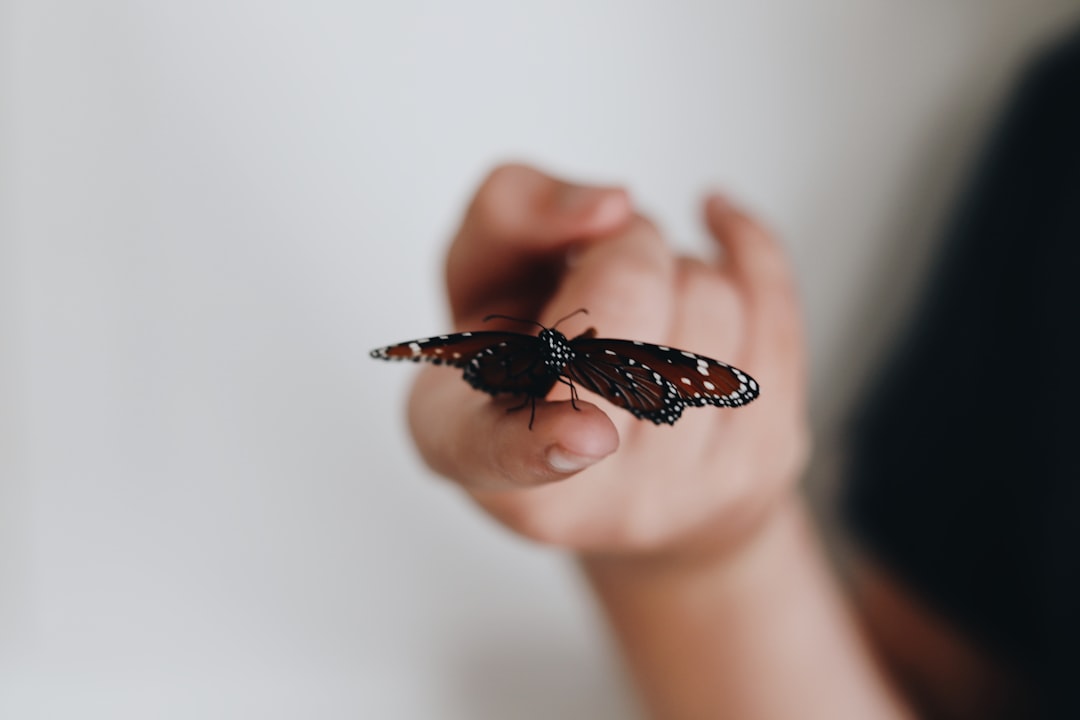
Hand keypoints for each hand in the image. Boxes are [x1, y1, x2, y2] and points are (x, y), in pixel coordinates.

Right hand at [408, 163, 808, 556]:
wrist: (618, 463)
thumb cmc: (531, 358)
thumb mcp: (477, 276)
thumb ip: (510, 214)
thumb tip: (612, 207)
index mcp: (475, 448)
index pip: (502, 451)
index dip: (543, 443)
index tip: (587, 434)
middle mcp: (580, 495)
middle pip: (629, 296)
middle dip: (623, 245)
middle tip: (599, 264)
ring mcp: (681, 490)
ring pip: (708, 294)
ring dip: (676, 266)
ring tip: (643, 303)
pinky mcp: (764, 460)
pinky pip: (776, 305)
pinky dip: (746, 243)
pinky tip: (718, 226)